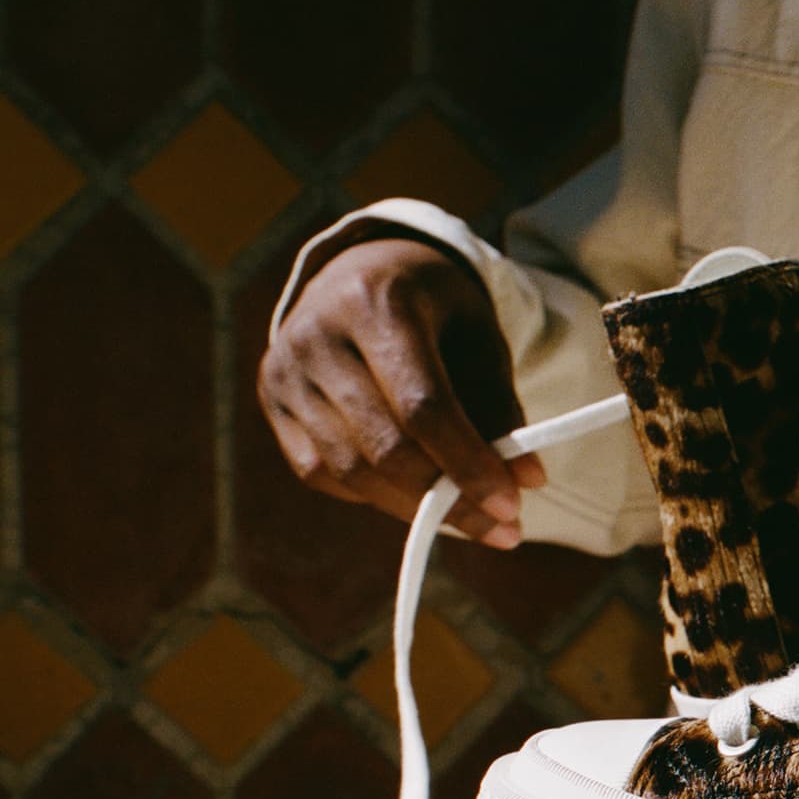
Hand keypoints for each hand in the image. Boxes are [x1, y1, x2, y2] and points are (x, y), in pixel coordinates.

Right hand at [257, 237, 543, 546]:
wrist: (361, 269)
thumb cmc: (433, 306)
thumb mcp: (478, 334)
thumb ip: (499, 402)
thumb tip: (526, 479)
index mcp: (376, 303)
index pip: (423, 405)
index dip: (467, 463)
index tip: (512, 506)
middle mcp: (317, 336)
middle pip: (382, 445)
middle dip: (446, 499)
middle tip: (503, 529)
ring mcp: (284, 371)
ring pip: (348, 469)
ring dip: (413, 508)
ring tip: (469, 520)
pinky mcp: (272, 402)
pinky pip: (322, 472)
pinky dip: (373, 494)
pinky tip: (414, 494)